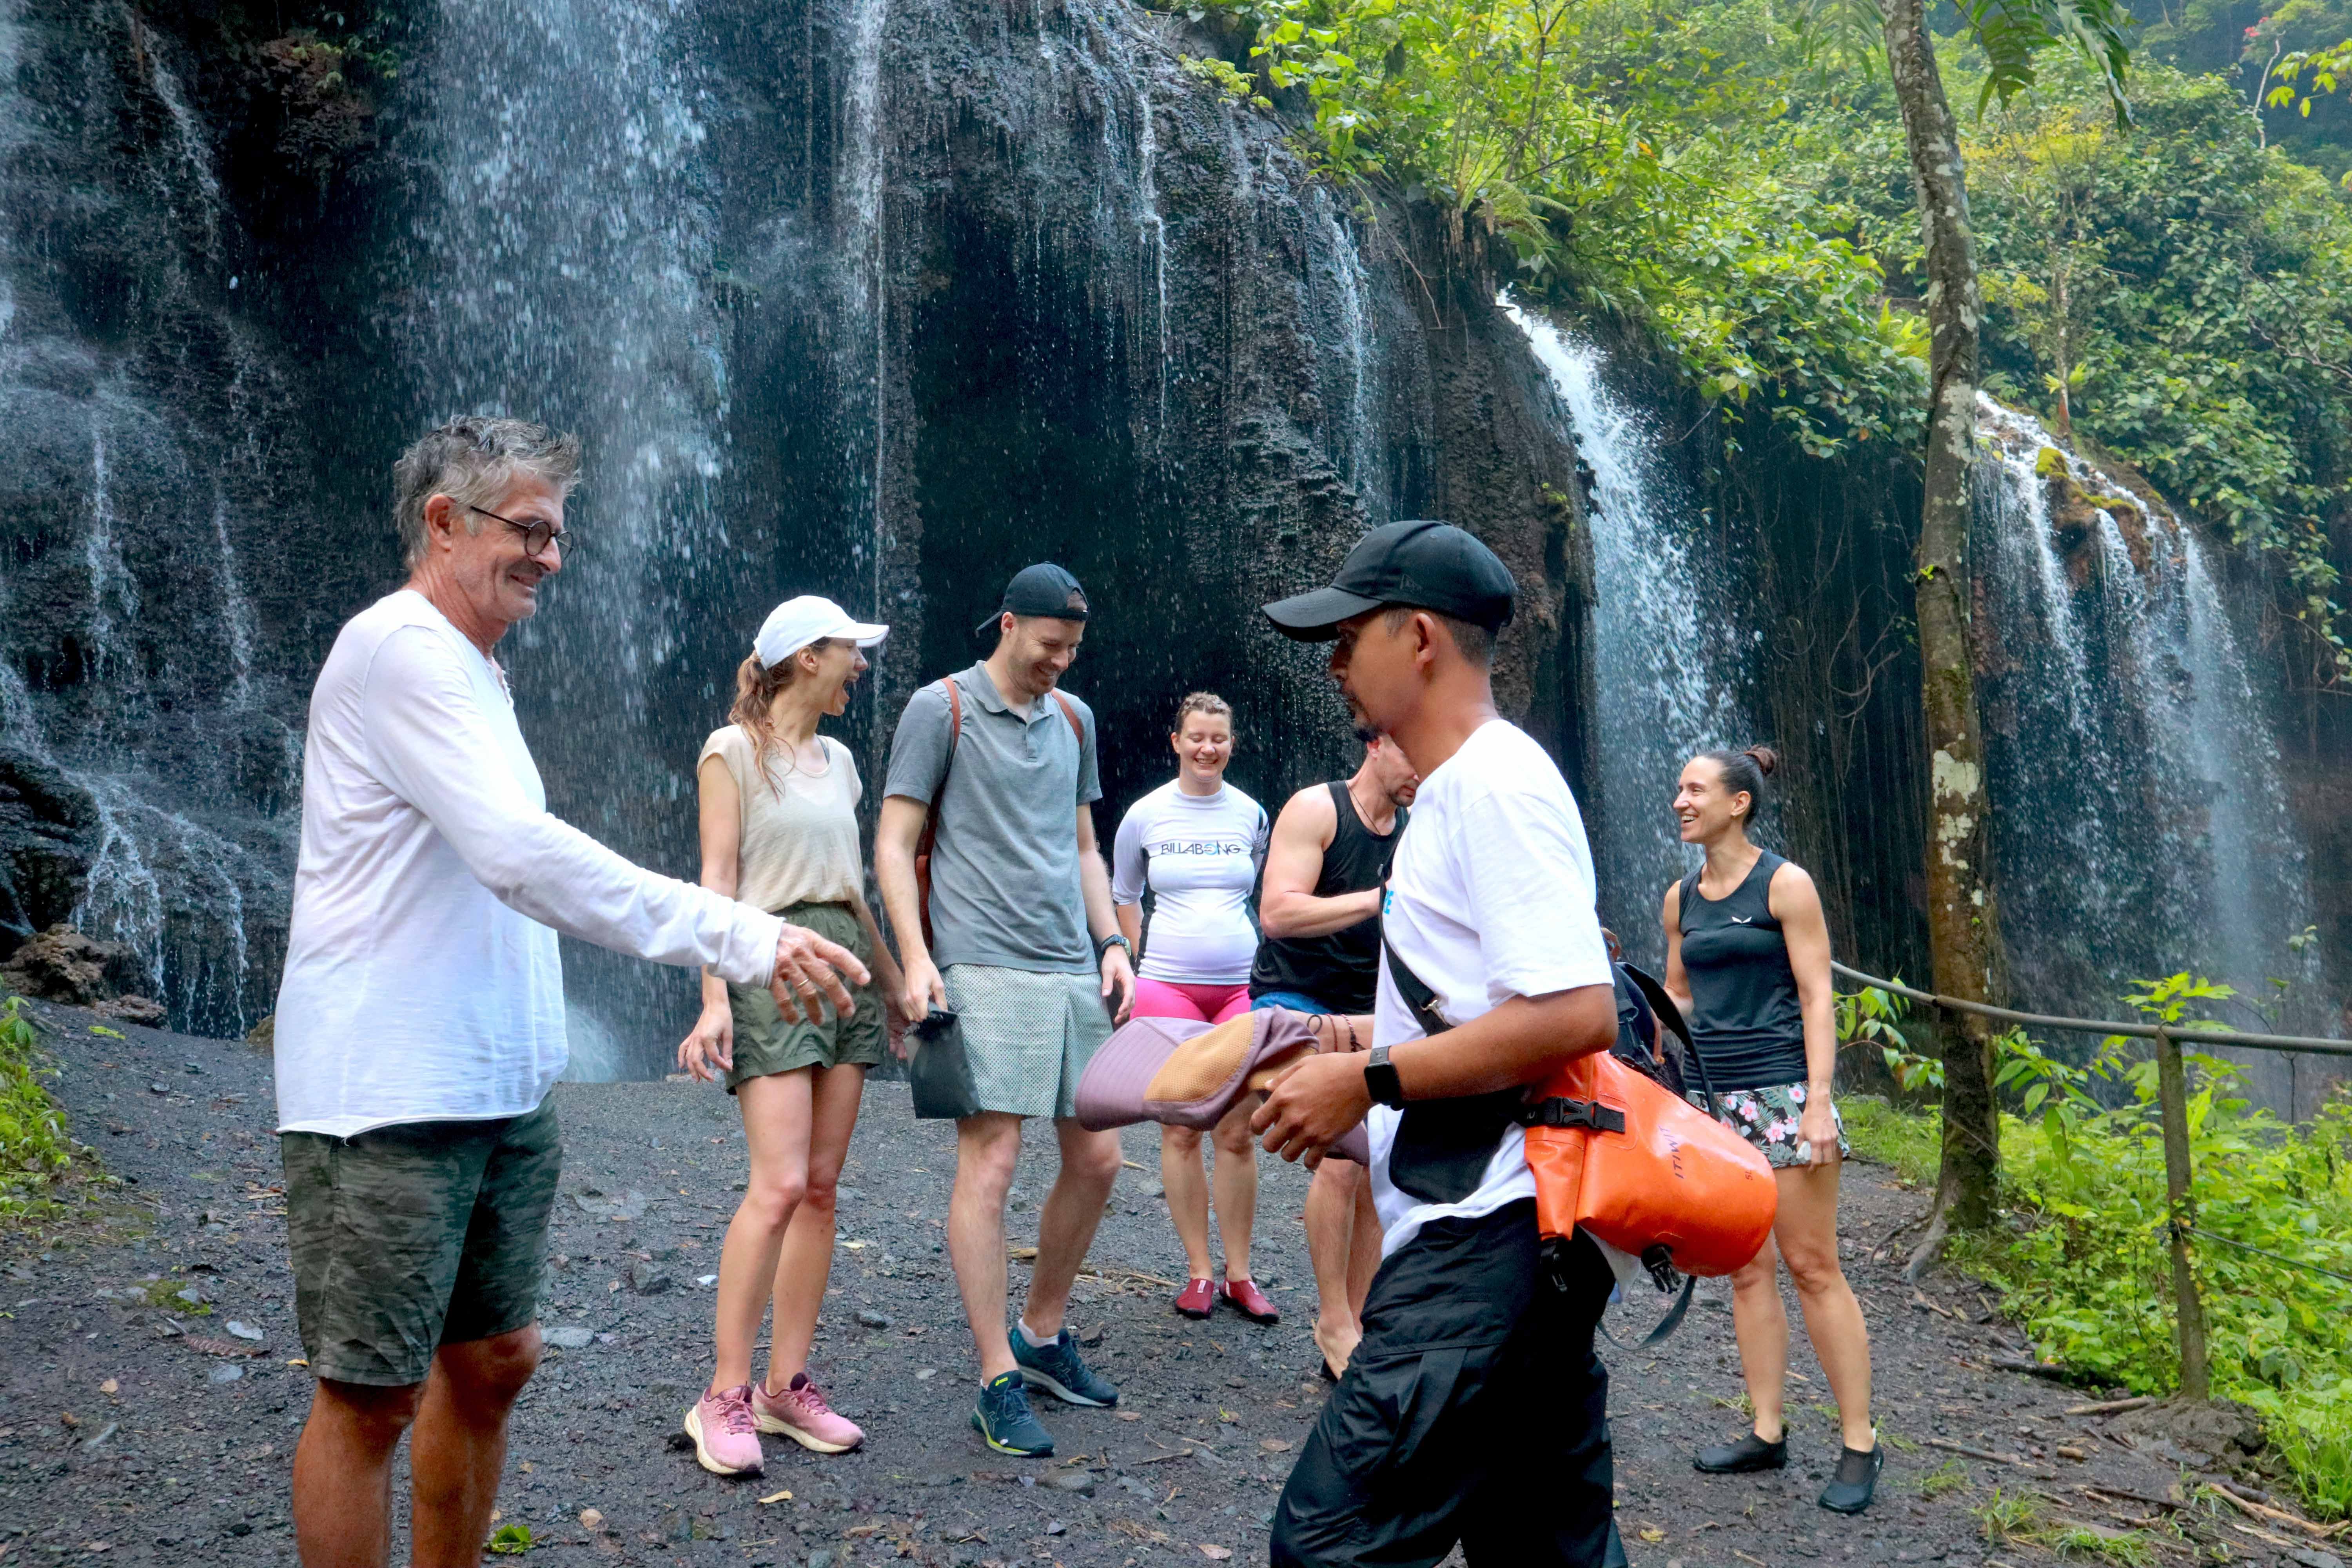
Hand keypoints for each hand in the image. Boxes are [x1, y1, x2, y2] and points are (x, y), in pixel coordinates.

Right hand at [677, 1003, 733, 1083]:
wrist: (715, 1004)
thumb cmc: (724, 1017)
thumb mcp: (729, 1034)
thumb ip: (727, 1051)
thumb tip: (729, 1065)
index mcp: (708, 1038)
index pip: (714, 1057)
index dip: (721, 1065)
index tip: (728, 1068)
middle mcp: (697, 1039)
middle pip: (697, 1060)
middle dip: (703, 1072)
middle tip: (711, 1080)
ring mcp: (693, 1038)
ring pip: (688, 1057)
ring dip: (691, 1069)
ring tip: (697, 1079)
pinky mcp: (691, 1036)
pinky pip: (683, 1048)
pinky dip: (681, 1057)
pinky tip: (681, 1066)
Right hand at [769, 924, 869, 1025]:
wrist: (744, 933)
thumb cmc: (775, 936)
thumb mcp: (800, 936)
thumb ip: (815, 950)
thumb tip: (832, 965)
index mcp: (811, 940)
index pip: (837, 953)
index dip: (853, 966)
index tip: (865, 980)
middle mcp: (801, 952)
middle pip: (827, 977)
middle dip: (840, 997)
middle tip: (848, 1012)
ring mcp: (785, 964)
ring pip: (807, 991)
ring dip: (816, 1009)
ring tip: (821, 1021)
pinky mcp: (769, 976)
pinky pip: (783, 998)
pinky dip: (789, 1012)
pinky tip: (794, 1021)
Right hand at [900, 953, 946, 1026]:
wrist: (914, 961)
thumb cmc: (927, 970)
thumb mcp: (938, 984)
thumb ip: (941, 1000)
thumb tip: (944, 1012)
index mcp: (919, 997)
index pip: (924, 1016)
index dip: (932, 1016)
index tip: (937, 1013)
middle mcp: (910, 1001)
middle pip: (919, 1018)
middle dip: (927, 1017)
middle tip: (934, 1009)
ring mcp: (905, 1000)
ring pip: (913, 1017)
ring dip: (921, 1015)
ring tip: (928, 1007)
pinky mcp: (904, 999)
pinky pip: (909, 1013)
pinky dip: (915, 1013)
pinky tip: (922, 1007)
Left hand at [1099, 944, 1134, 1025]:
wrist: (1116, 952)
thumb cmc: (1112, 960)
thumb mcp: (1107, 970)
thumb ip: (1107, 983)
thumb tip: (1105, 995)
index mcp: (1129, 980)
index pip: (1129, 996)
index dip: (1125, 1005)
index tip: (1119, 1012)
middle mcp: (1132, 985)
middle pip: (1132, 1001)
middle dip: (1125, 1011)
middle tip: (1117, 1020)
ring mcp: (1130, 986)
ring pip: (1131, 1001)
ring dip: (1125, 1010)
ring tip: (1117, 1019)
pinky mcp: (1126, 987)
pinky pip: (1127, 999)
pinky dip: (1125, 1006)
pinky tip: (1119, 1012)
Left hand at [1251, 1051, 1372, 1164]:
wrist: (1361, 1079)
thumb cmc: (1332, 1067)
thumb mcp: (1304, 1065)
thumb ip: (1282, 1077)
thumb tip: (1267, 1086)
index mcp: (1282, 1097)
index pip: (1257, 1123)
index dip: (1258, 1127)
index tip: (1264, 1127)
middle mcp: (1292, 1118)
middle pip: (1269, 1145)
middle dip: (1273, 1142)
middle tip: (1281, 1137)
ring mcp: (1309, 1132)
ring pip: (1287, 1156)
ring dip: (1290, 1152)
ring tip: (1297, 1144)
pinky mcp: (1326, 1141)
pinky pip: (1310, 1162)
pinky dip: (1310, 1161)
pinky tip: (1313, 1153)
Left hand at [1798, 1098, 1839, 1167]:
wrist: (1819, 1107)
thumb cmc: (1807, 1119)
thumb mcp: (1800, 1132)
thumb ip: (1801, 1144)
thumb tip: (1800, 1154)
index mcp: (1816, 1142)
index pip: (1816, 1160)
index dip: (1813, 1167)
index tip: (1810, 1170)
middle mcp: (1826, 1142)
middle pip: (1827, 1161)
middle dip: (1821, 1166)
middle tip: (1816, 1165)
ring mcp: (1833, 1139)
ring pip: (1833, 1155)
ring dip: (1827, 1159)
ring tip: (1820, 1158)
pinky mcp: (1837, 1135)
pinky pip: (1834, 1148)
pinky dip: (1830, 1152)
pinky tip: (1825, 1150)